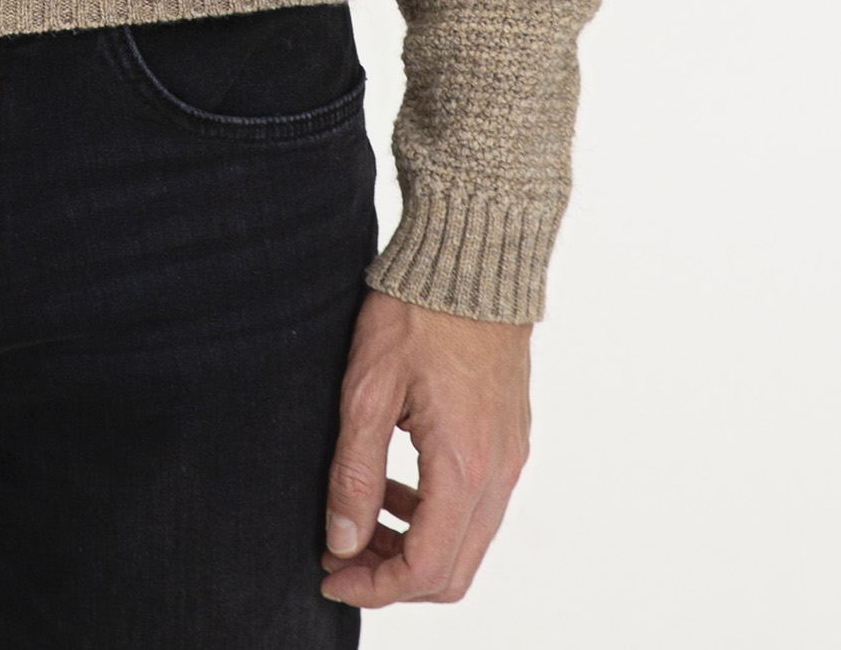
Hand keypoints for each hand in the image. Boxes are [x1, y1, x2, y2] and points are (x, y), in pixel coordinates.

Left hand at [319, 290, 531, 609]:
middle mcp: (500, 472)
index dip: (373, 586)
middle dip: (392, 577)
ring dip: (414, 547)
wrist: (473, 254)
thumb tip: (341, 540)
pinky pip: (479, 506)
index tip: (329, 572)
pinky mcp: (510, 438)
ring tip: (360, 520)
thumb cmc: (417, 310)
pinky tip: (396, 485)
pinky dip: (437, 515)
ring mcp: (511, 456)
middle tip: (339, 556)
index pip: (426, 569)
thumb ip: (355, 472)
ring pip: (467, 542)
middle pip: (453, 572)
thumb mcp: (367, 389)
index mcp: (465, 466)